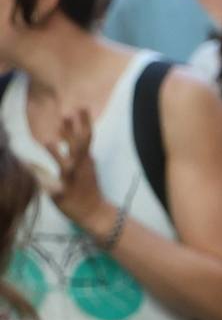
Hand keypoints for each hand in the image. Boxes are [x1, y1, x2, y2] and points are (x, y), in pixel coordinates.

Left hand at [39, 102, 117, 245]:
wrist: (95, 213)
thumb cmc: (87, 187)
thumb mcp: (87, 167)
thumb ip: (81, 152)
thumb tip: (74, 135)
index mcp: (86, 159)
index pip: (88, 137)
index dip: (85, 122)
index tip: (82, 106)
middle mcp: (81, 168)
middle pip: (79, 147)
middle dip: (72, 132)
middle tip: (65, 115)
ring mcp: (73, 181)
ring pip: (66, 165)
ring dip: (57, 154)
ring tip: (48, 142)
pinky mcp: (63, 194)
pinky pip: (51, 186)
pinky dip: (40, 179)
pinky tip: (29, 170)